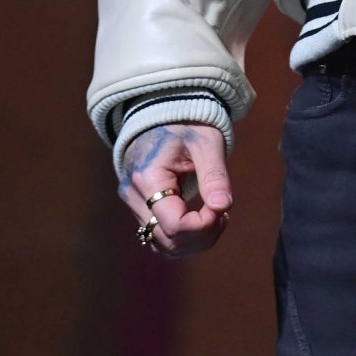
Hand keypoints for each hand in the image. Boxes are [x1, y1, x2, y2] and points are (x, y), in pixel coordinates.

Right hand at [117, 122, 232, 259]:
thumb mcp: (206, 142)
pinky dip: (183, 236)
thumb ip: (214, 174)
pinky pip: (159, 235)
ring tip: (215, 216)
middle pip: (168, 240)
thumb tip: (223, 206)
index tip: (224, 209)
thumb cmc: (186, 122)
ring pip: (162, 244)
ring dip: (194, 240)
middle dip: (202, 235)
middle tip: (224, 214)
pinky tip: (202, 219)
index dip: (204, 226)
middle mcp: (133, 195)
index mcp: (148, 177)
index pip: (175, 225)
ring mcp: (132, 202)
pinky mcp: (138, 206)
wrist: (161, 110)